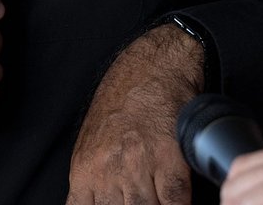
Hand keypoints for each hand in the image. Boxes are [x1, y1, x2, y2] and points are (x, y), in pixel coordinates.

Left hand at [67, 24, 203, 204]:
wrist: (152, 72)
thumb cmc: (121, 108)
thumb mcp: (91, 146)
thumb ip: (91, 184)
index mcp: (84, 171)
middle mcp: (108, 172)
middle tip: (138, 200)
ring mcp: (138, 167)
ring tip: (156, 198)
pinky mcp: (169, 162)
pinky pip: (174, 202)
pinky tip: (178, 201)